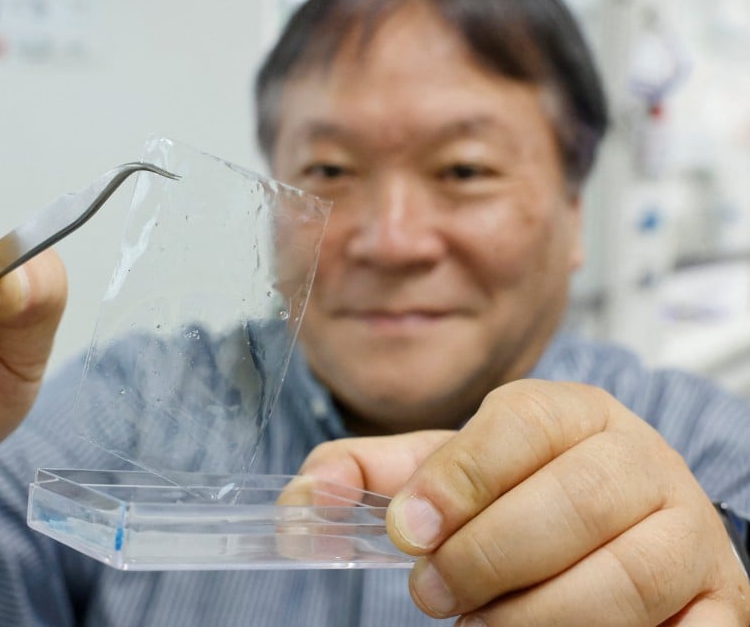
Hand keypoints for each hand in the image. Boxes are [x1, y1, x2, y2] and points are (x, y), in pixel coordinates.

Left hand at [299, 380, 749, 625]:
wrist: (627, 529)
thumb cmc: (528, 495)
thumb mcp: (453, 472)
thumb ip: (380, 473)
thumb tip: (309, 495)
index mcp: (575, 412)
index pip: (522, 425)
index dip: (459, 480)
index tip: (410, 531)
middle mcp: (642, 459)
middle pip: (572, 502)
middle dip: (487, 558)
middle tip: (434, 593)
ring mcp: (691, 531)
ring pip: (622, 578)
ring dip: (536, 615)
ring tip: (484, 625)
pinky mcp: (721, 601)